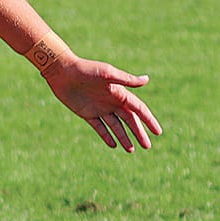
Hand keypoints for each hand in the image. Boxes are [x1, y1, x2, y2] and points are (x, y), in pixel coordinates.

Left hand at [41, 57, 160, 151]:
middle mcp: (112, 102)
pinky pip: (99, 127)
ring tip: (131, 150)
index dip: (149, 120)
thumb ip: (126, 80)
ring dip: (124, 138)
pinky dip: (106, 136)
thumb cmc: (86, 70)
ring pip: (115, 126)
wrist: (62, 71)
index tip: (158, 132)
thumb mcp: (108, 74)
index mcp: (120, 93)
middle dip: (139, 133)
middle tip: (147, 146)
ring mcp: (99, 108)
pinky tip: (113, 145)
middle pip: (129, 121)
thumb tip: (147, 80)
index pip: (139, 109)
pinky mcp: (86, 113)